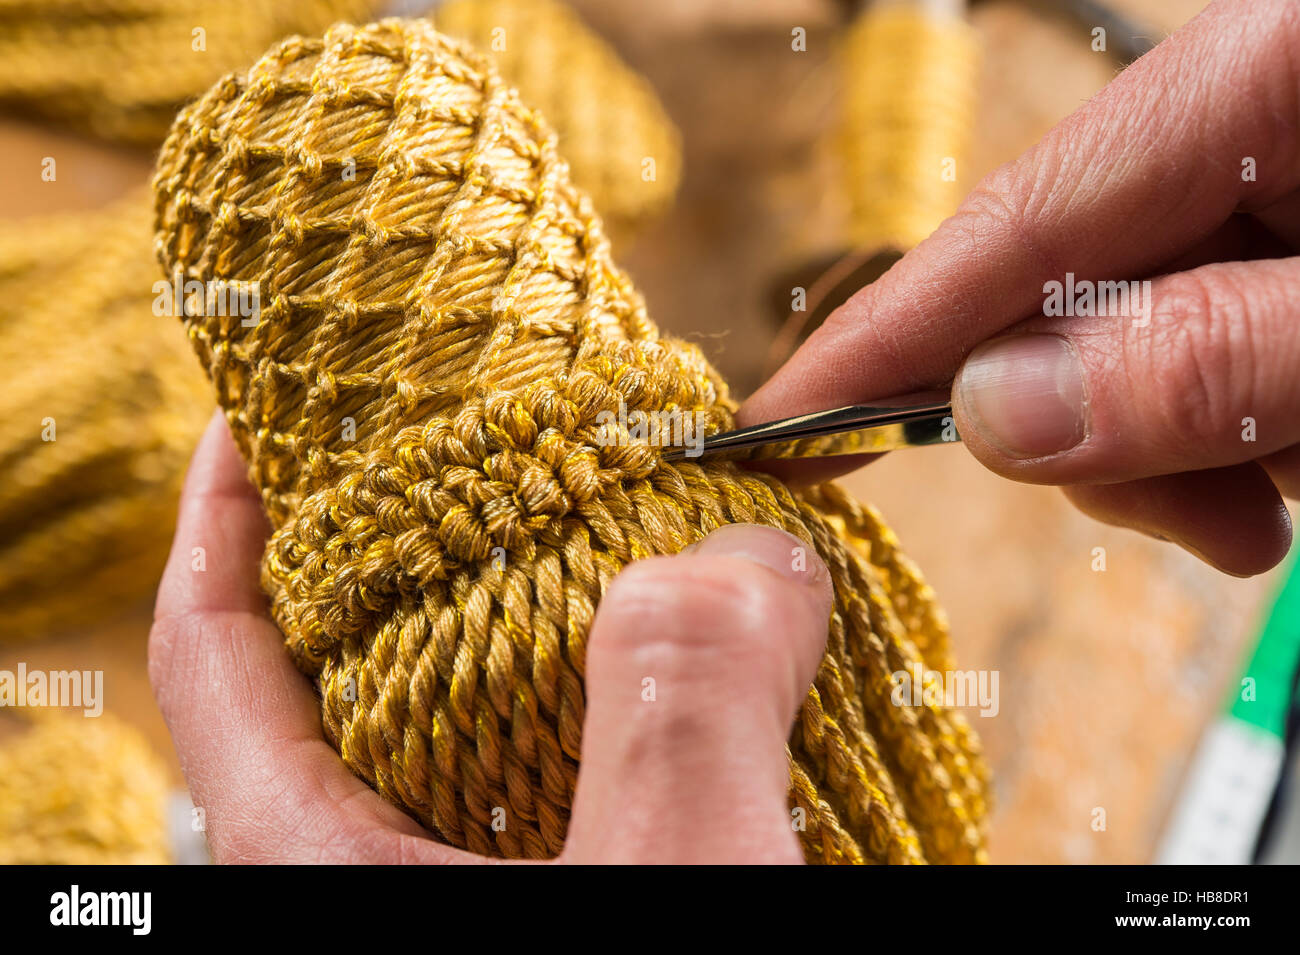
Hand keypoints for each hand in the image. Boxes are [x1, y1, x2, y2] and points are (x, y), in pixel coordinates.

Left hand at [149, 412, 831, 862]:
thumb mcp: (666, 880)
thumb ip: (686, 705)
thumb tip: (748, 552)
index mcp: (318, 855)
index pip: (211, 646)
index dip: (221, 511)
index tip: (260, 409)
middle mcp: (367, 866)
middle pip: (339, 668)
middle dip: (409, 546)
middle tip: (484, 442)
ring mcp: (457, 885)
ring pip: (463, 727)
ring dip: (535, 629)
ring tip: (622, 540)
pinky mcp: (551, 898)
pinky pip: (553, 790)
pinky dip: (610, 718)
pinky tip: (696, 685)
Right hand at [744, 0, 1298, 576]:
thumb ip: (1209, 358)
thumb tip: (992, 411)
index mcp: (1261, 76)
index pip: (1012, 221)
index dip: (884, 340)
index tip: (776, 427)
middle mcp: (1238, 118)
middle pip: (1065, 290)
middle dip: (1101, 425)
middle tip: (1208, 519)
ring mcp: (1263, 178)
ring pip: (1124, 332)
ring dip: (1183, 438)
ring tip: (1274, 497)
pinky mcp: (1283, 237)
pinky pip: (1195, 338)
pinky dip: (1230, 421)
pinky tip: (1291, 453)